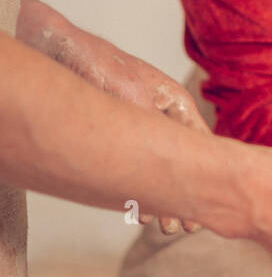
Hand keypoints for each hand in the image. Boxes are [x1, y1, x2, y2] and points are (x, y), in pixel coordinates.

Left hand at [20, 0, 208, 234]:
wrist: (59, 48)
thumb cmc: (97, 62)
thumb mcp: (131, 94)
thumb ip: (151, 124)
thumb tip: (168, 157)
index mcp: (174, 102)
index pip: (200, 144)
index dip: (205, 176)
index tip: (206, 206)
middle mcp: (160, 116)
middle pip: (180, 162)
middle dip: (182, 196)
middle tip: (184, 228)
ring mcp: (139, 126)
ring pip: (156, 169)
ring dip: (159, 198)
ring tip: (163, 227)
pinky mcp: (116, 135)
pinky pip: (134, 168)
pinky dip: (136, 189)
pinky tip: (136, 209)